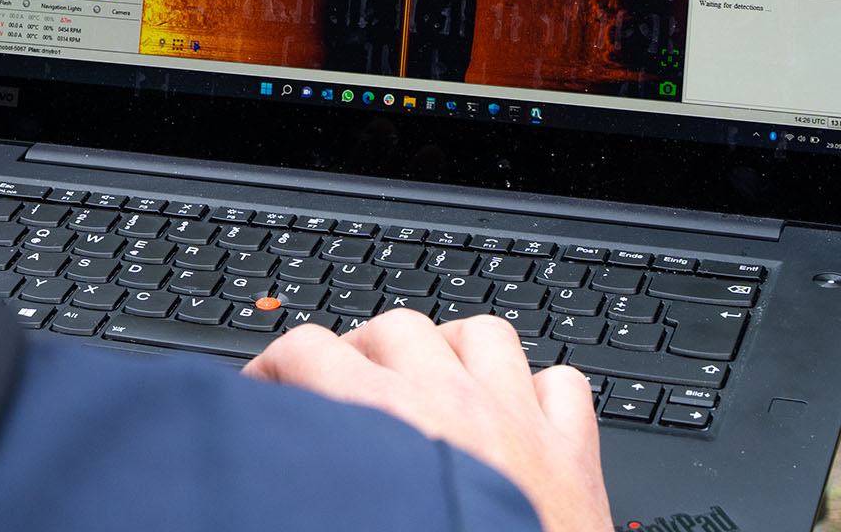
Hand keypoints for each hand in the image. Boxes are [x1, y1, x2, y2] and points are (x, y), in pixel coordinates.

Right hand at [246, 310, 607, 531]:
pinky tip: (521, 413)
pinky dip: (540, 390)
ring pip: (484, 335)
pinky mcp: (572, 457)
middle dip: (365, 350)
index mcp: (384, 419)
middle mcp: (453, 404)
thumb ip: (312, 485)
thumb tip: (286, 485)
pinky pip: (562, 386)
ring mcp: (519, 422)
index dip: (274, 366)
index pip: (309, 350)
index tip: (268, 392)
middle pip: (398, 328)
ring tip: (436, 382)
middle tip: (351, 388)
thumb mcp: (341, 523)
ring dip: (453, 350)